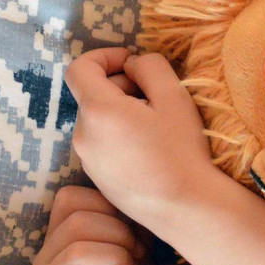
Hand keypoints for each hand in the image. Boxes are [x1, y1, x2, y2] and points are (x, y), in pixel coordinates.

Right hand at [33, 185, 149, 264]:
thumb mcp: (133, 243)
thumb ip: (126, 218)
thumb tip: (133, 198)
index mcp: (58, 236)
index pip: (69, 198)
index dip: (109, 208)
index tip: (133, 232)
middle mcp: (43, 259)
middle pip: (76, 223)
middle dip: (120, 237)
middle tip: (139, 260)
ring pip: (78, 253)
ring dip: (119, 262)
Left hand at [64, 48, 214, 226]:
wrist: (184, 208)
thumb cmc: (181, 150)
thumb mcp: (174, 96)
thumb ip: (150, 67)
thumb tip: (132, 66)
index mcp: (97, 111)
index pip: (80, 68)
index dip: (105, 56)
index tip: (132, 63)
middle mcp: (83, 135)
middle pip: (91, 94)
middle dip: (121, 85)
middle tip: (156, 96)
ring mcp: (87, 160)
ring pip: (98, 120)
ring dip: (121, 111)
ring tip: (156, 126)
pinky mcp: (96, 179)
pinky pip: (102, 143)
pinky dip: (120, 135)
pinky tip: (149, 150)